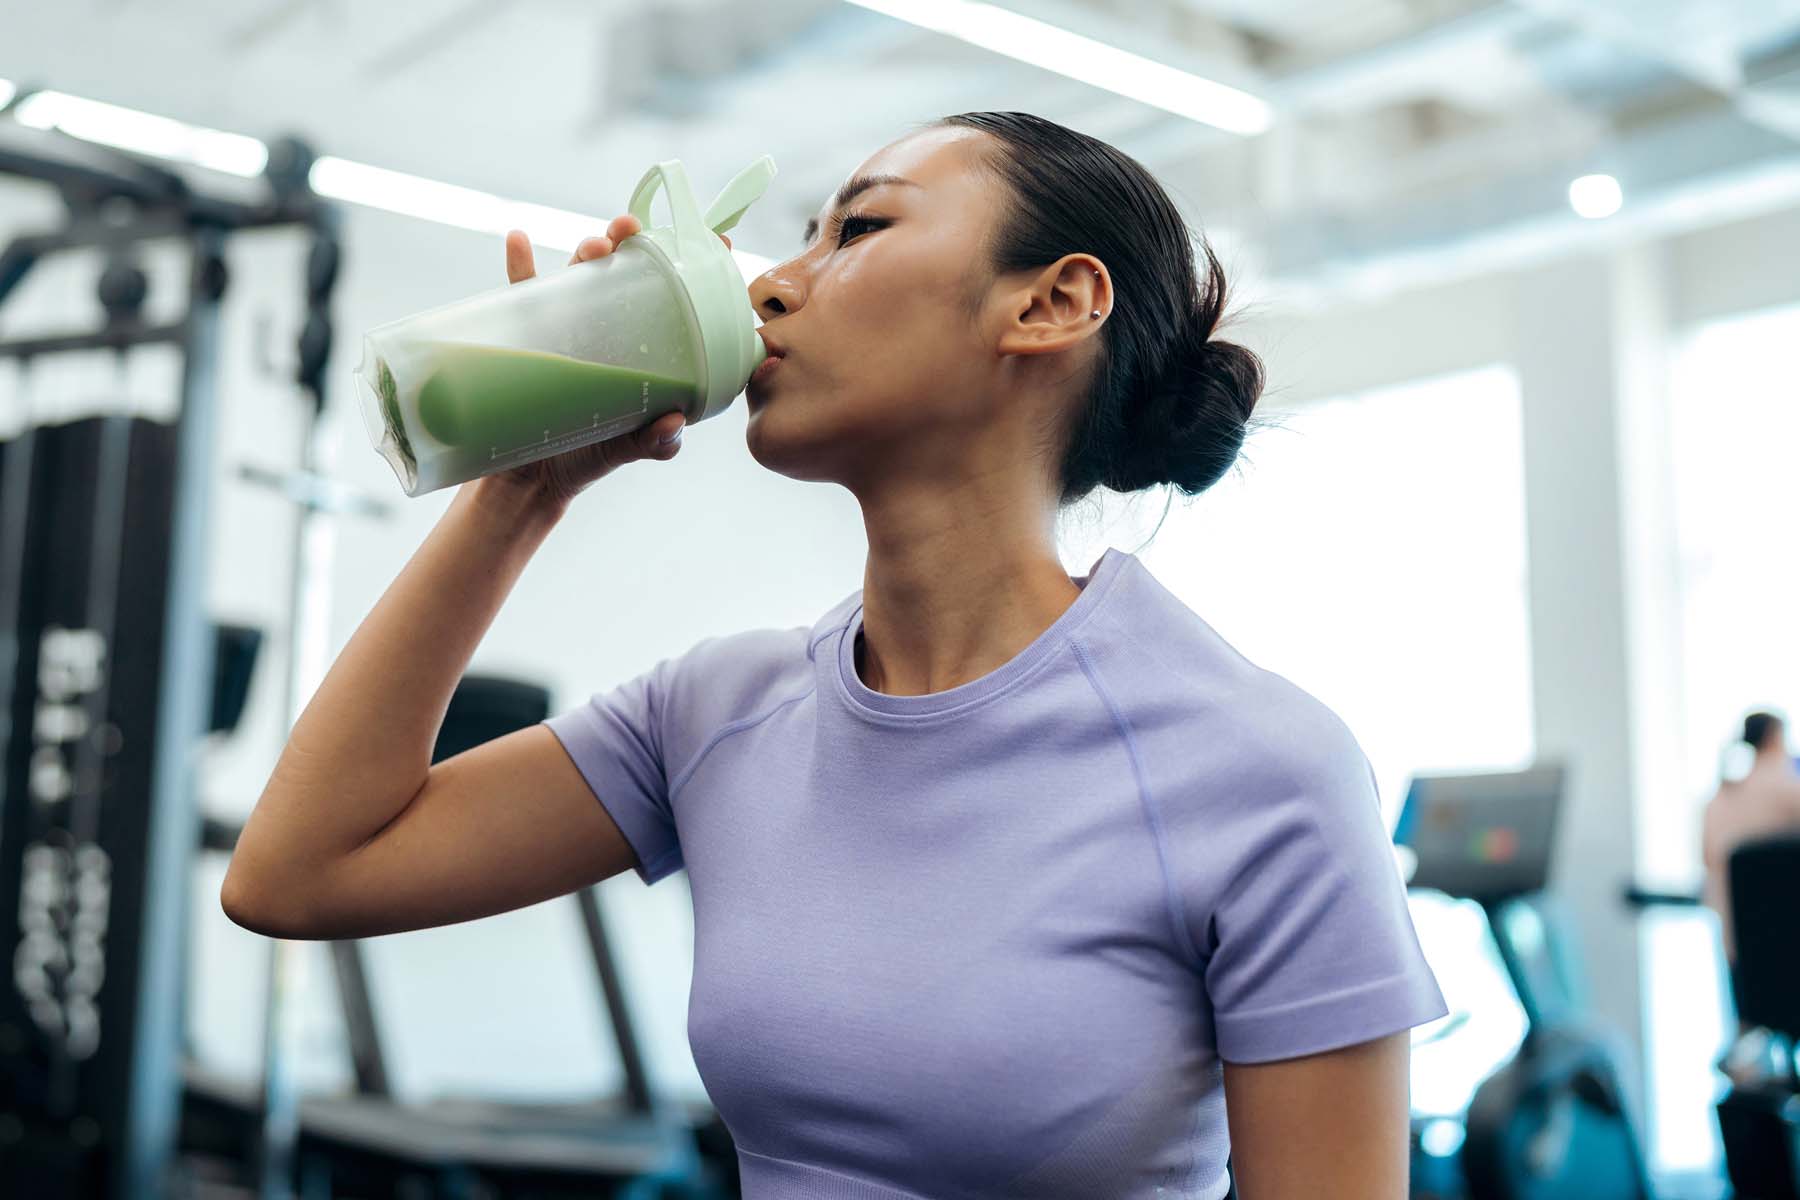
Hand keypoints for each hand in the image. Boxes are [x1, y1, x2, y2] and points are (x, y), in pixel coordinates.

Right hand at [489, 216, 734, 507]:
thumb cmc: (589, 457)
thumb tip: (673, 422)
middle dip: (631, 243)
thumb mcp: (627, 449)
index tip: (716, 243)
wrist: (533, 479)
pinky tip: (518, 239)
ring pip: (578, 275)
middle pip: (625, 273)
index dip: (695, 267)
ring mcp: (567, 329)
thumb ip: (654, 442)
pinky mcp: (527, 337)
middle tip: (632, 231)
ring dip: (588, 250)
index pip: (675, 301)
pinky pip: (522, 294)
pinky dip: (519, 264)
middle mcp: (609, 329)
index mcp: (643, 349)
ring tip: (595, 246)